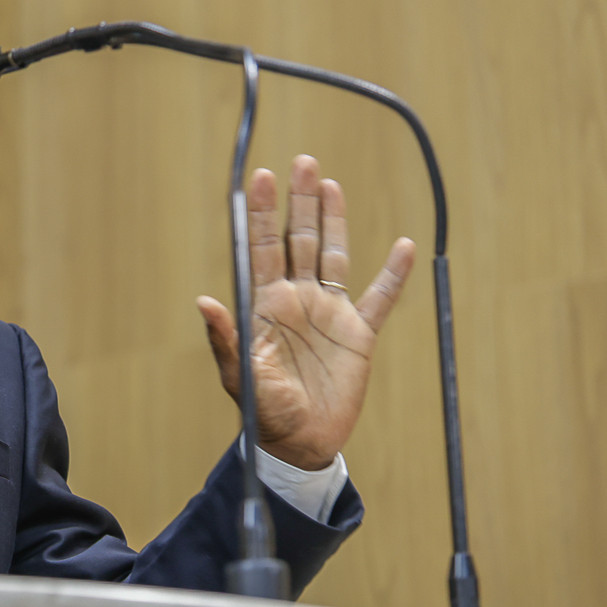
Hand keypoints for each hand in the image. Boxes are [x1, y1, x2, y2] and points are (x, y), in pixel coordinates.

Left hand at [197, 155, 414, 470]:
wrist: (300, 443)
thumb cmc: (264, 411)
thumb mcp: (240, 376)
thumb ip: (226, 339)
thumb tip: (203, 302)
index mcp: (265, 305)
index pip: (262, 248)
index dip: (261, 214)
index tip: (260, 178)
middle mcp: (297, 299)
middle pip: (299, 239)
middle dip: (299, 202)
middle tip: (302, 162)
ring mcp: (328, 312)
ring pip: (334, 254)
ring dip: (334, 220)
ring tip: (330, 184)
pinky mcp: (358, 334)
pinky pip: (380, 298)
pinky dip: (393, 274)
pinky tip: (403, 246)